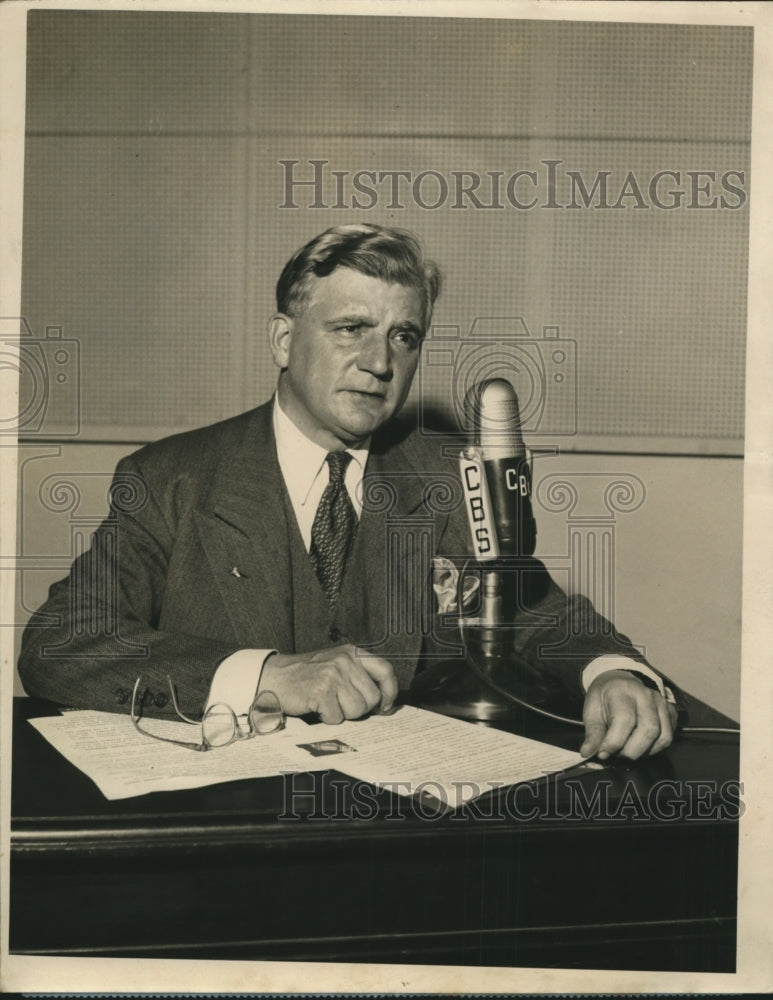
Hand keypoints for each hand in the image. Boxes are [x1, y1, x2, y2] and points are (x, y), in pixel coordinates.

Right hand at [260, 644, 397, 723]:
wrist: (274, 676)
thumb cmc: (307, 675)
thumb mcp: (337, 665)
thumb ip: (359, 677)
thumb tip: (384, 702)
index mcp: (352, 653)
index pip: (385, 671)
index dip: (390, 691)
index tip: (386, 705)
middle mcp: (345, 661)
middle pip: (372, 698)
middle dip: (359, 708)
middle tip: (340, 703)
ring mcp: (333, 675)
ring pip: (357, 710)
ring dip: (342, 713)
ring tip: (327, 702)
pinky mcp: (321, 691)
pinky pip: (337, 717)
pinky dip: (327, 717)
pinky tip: (316, 706)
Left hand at [580, 669, 677, 759]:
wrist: (618, 683)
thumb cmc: (604, 699)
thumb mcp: (591, 711)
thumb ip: (592, 733)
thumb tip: (587, 753)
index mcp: (622, 691)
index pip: (625, 720)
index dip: (614, 742)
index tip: (603, 753)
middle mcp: (646, 695)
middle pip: (649, 730)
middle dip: (631, 751)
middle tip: (617, 753)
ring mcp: (662, 703)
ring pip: (663, 737)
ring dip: (645, 752)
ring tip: (628, 749)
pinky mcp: (671, 711)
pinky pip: (669, 737)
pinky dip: (656, 748)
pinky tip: (641, 744)